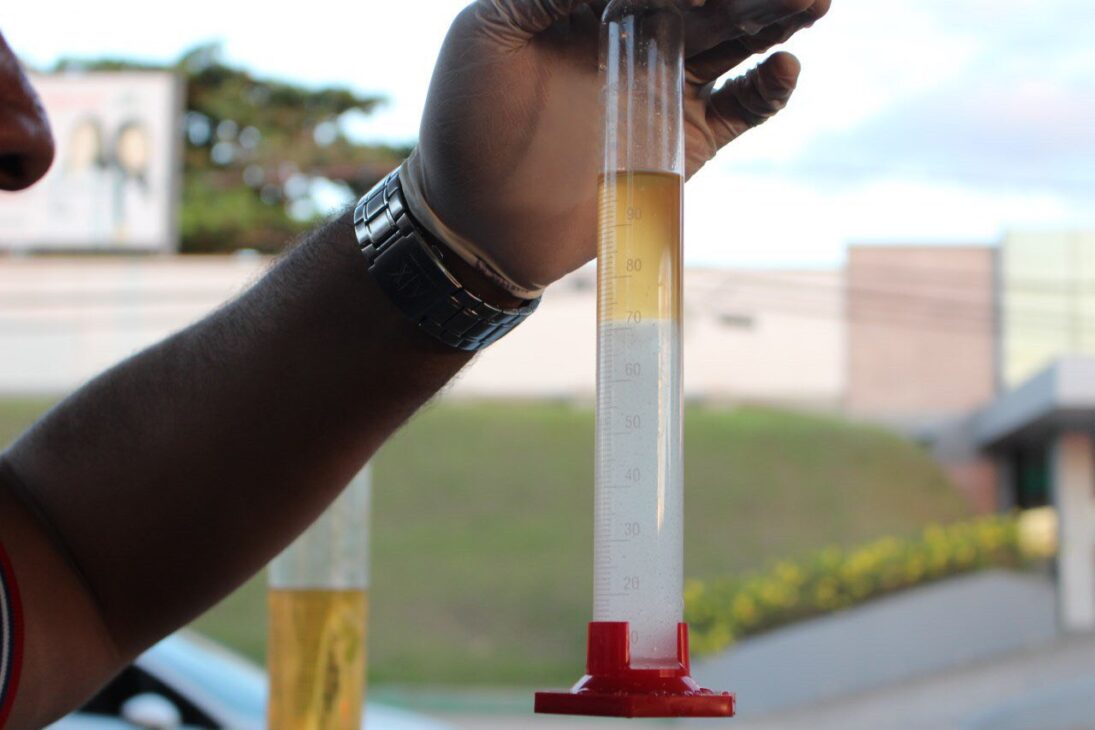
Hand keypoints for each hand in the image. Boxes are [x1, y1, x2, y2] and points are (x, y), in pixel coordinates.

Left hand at [403, 0, 829, 292]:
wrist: (477, 224)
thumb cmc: (466, 122)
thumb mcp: (489, 34)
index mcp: (596, 1)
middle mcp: (640, 34)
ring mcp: (666, 88)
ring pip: (740, 40)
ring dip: (778, 17)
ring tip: (813, 2)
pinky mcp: (686, 144)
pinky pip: (742, 108)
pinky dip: (769, 89)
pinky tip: (784, 67)